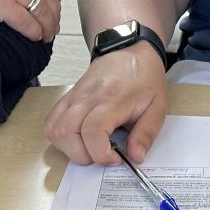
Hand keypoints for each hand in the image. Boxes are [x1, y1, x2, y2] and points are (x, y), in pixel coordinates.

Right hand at [44, 43, 167, 164]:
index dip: (101, 153)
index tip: (116, 158)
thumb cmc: (144, 78)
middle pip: (66, 133)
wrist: (130, 51)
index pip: (92, 131)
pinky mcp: (67, 96)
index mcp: (112, 98)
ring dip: (68, 148)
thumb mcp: (157, 107)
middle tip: (102, 154)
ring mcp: (74, 95)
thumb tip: (135, 157)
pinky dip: (60, 137)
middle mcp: (87, 96)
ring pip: (54, 129)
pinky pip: (51, 121)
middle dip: (83, 155)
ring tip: (90, 147)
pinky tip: (78, 138)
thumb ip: (146, 134)